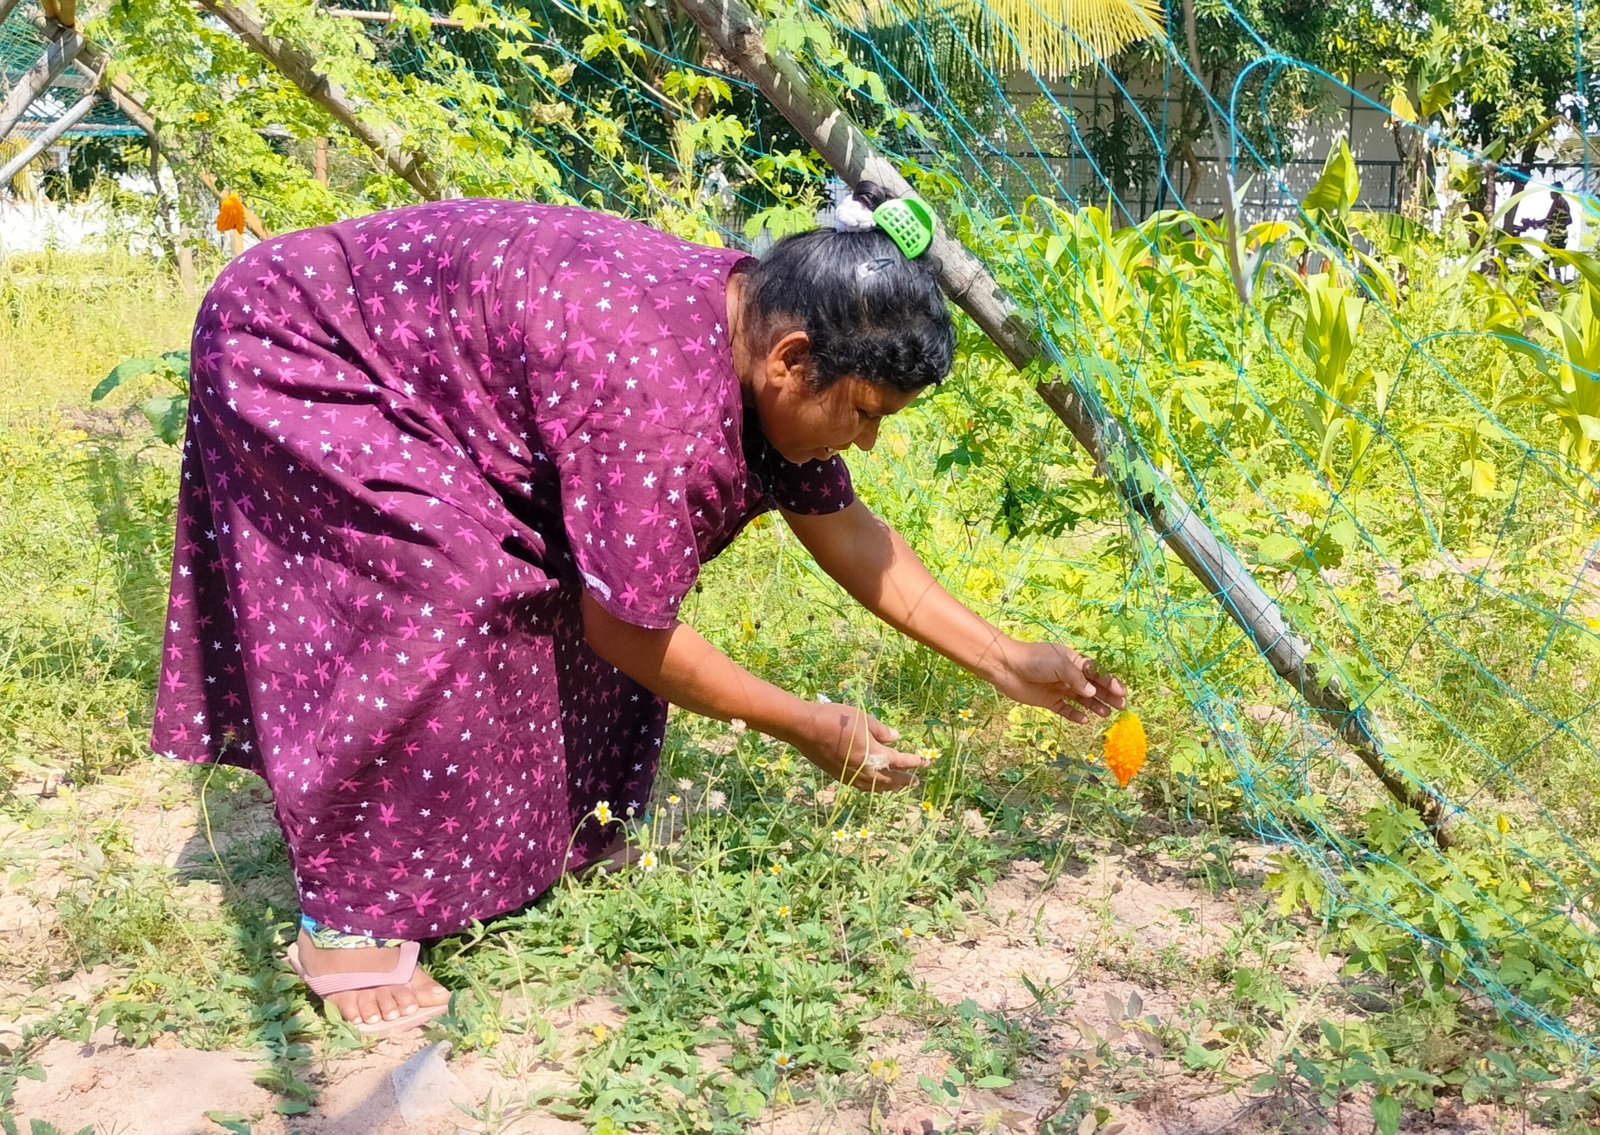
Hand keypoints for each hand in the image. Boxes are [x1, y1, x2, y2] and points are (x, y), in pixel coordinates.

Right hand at [794, 703, 926, 791]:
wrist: (806, 729)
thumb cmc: (836, 719)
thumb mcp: (863, 719)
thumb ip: (882, 731)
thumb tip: (897, 738)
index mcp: (874, 754)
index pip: (900, 761)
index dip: (915, 762)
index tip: (926, 762)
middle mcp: (865, 769)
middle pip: (890, 780)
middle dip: (905, 780)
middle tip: (916, 781)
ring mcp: (851, 775)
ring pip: (876, 786)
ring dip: (890, 786)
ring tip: (899, 785)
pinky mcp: (840, 776)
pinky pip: (863, 786)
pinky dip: (874, 786)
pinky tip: (875, 783)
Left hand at [989, 639, 1126, 723]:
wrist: (1006, 667)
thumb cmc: (1034, 660)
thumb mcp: (1060, 664)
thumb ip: (1078, 678)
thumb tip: (1092, 693)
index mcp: (1073, 661)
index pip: (1096, 672)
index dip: (1110, 682)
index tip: (1122, 692)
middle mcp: (1068, 675)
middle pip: (1092, 687)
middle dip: (1107, 695)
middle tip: (1121, 706)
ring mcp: (1058, 688)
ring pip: (1081, 699)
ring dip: (1094, 706)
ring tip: (1106, 714)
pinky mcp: (1048, 701)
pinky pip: (1065, 709)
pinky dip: (1075, 715)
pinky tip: (1084, 720)